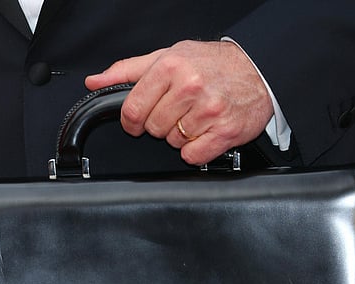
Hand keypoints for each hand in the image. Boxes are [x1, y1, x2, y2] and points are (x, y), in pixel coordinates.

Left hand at [84, 40, 274, 165]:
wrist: (259, 70)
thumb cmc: (212, 64)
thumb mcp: (167, 56)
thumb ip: (127, 71)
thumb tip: (94, 81)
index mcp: (170, 67)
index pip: (132, 110)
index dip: (133, 120)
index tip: (140, 118)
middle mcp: (190, 86)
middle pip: (152, 129)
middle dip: (161, 124)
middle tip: (179, 110)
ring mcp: (208, 110)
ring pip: (171, 143)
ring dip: (180, 135)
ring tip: (195, 116)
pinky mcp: (224, 132)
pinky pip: (192, 156)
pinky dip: (196, 149)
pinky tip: (206, 131)